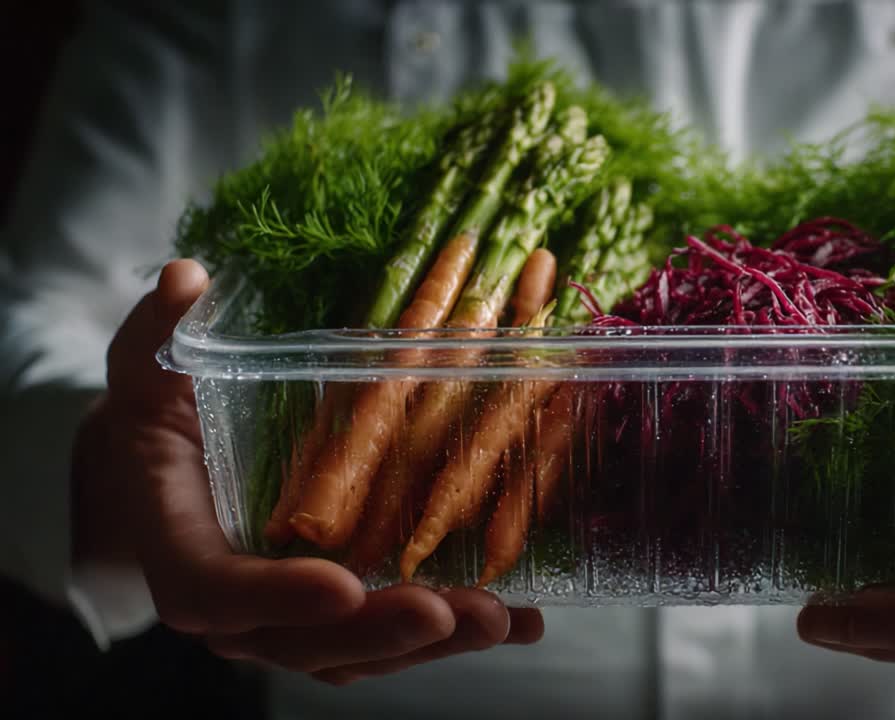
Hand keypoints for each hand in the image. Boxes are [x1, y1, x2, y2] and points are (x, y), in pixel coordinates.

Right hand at [73, 259, 542, 684]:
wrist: (175, 473)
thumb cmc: (167, 419)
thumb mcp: (152, 370)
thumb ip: (162, 331)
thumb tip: (188, 279)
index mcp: (181, 547)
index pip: (216, 590)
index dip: (276, 596)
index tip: (342, 586)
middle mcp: (239, 603)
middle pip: (305, 640)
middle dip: (380, 629)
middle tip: (444, 609)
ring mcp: (293, 618)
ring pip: (361, 651)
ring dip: (434, 641)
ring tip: (498, 619)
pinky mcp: (342, 616)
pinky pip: (397, 637)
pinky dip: (460, 632)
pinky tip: (522, 620)